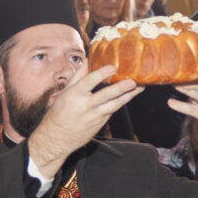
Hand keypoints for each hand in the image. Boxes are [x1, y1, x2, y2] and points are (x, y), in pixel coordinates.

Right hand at [27, 64, 142, 179]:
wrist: (57, 138)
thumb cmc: (60, 112)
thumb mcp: (65, 92)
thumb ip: (78, 77)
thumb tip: (89, 60)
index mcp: (73, 95)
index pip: (89, 82)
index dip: (101, 74)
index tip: (112, 67)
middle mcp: (85, 106)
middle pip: (106, 95)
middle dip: (121, 88)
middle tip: (133, 81)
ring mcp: (94, 116)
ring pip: (115, 105)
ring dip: (128, 96)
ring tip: (139, 88)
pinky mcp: (101, 124)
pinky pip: (112, 111)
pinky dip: (121, 103)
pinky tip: (129, 95)